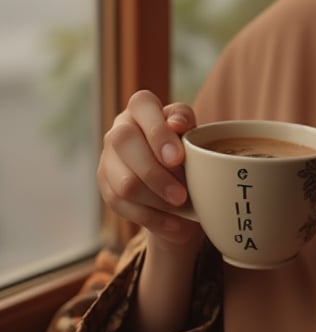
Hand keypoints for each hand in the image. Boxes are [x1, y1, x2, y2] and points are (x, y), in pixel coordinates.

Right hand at [98, 89, 201, 247]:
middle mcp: (119, 129)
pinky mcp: (106, 186)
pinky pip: (123, 205)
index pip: (142, 105)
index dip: (157, 132)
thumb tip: (176, 124)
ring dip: (156, 200)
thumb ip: (186, 124)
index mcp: (142, 108)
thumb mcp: (193, 133)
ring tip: (182, 210)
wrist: (177, 181)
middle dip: (156, 174)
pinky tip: (175, 225)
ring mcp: (108, 158)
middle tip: (182, 195)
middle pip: (125, 144)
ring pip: (124, 182)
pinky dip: (153, 218)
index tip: (178, 159)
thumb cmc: (187, 149)